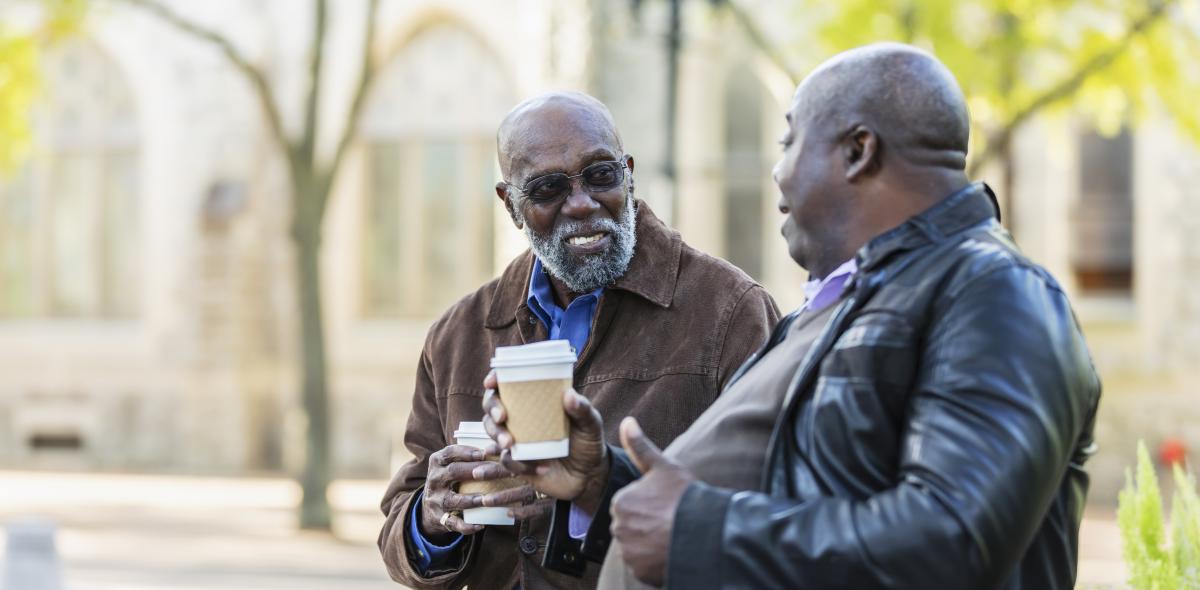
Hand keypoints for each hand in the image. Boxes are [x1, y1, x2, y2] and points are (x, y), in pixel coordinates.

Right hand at [420, 444, 510, 542]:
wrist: (429, 508)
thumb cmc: (450, 480)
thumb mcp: (451, 465)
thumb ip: (468, 457)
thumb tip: (499, 446)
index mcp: (437, 462)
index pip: (450, 453)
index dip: (467, 452)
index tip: (485, 452)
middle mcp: (434, 480)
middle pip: (453, 472)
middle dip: (475, 470)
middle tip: (496, 470)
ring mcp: (435, 500)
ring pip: (453, 499)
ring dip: (472, 499)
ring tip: (488, 498)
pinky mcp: (439, 518)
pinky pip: (453, 523)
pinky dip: (467, 526)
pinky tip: (482, 525)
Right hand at [478, 371, 609, 515]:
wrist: (589, 476)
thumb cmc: (588, 443)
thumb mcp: (591, 424)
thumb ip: (583, 409)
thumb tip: (569, 394)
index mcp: (537, 400)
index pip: (509, 384)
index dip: (495, 380)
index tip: (491, 382)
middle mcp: (521, 417)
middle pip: (493, 405)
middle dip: (492, 408)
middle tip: (501, 416)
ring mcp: (517, 439)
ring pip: (492, 431)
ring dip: (496, 435)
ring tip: (510, 443)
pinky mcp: (517, 462)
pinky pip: (507, 460)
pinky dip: (519, 463)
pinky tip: (542, 467)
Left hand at [610, 417, 693, 586]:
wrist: (704, 532)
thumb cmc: (685, 497)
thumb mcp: (664, 467)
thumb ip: (641, 446)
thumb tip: (627, 422)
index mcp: (621, 501)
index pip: (630, 505)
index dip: (649, 505)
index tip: (666, 505)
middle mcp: (619, 528)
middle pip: (631, 526)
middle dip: (647, 525)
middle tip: (670, 521)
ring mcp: (628, 552)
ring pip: (637, 546)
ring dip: (650, 543)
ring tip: (672, 536)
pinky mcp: (640, 572)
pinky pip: (643, 566)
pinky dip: (654, 561)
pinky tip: (670, 551)